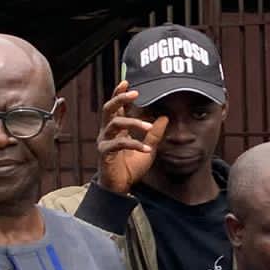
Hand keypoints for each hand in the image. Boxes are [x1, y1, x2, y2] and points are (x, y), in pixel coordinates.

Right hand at [95, 82, 166, 197]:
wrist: (120, 187)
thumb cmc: (130, 167)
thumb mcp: (148, 149)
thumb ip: (154, 134)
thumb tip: (165, 117)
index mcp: (116, 128)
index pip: (115, 106)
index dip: (119, 94)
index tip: (126, 82)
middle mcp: (108, 132)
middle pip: (109, 108)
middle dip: (120, 98)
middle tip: (135, 94)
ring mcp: (104, 141)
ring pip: (115, 123)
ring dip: (133, 122)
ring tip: (149, 127)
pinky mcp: (104, 153)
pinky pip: (119, 144)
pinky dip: (135, 144)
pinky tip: (147, 148)